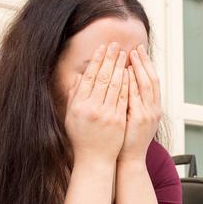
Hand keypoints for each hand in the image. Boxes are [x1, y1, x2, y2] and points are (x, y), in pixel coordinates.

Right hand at [65, 42, 128, 165]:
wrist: (94, 159)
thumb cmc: (81, 137)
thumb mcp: (71, 116)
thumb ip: (74, 95)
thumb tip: (79, 76)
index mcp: (78, 105)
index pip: (88, 76)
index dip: (96, 60)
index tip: (102, 48)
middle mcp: (91, 108)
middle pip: (102, 77)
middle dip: (110, 58)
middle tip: (116, 44)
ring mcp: (106, 114)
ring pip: (115, 85)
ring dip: (120, 67)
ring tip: (125, 54)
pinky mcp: (119, 120)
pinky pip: (124, 97)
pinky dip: (127, 83)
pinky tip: (130, 72)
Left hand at [119, 44, 161, 162]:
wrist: (130, 160)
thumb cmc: (126, 140)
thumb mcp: (132, 118)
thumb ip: (131, 102)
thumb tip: (126, 84)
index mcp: (153, 108)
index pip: (152, 81)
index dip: (147, 66)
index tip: (139, 52)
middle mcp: (154, 109)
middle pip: (152, 79)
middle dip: (144, 62)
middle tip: (137, 47)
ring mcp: (149, 113)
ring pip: (146, 85)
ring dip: (139, 68)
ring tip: (131, 54)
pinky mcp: (140, 118)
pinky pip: (136, 95)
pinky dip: (132, 82)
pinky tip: (126, 71)